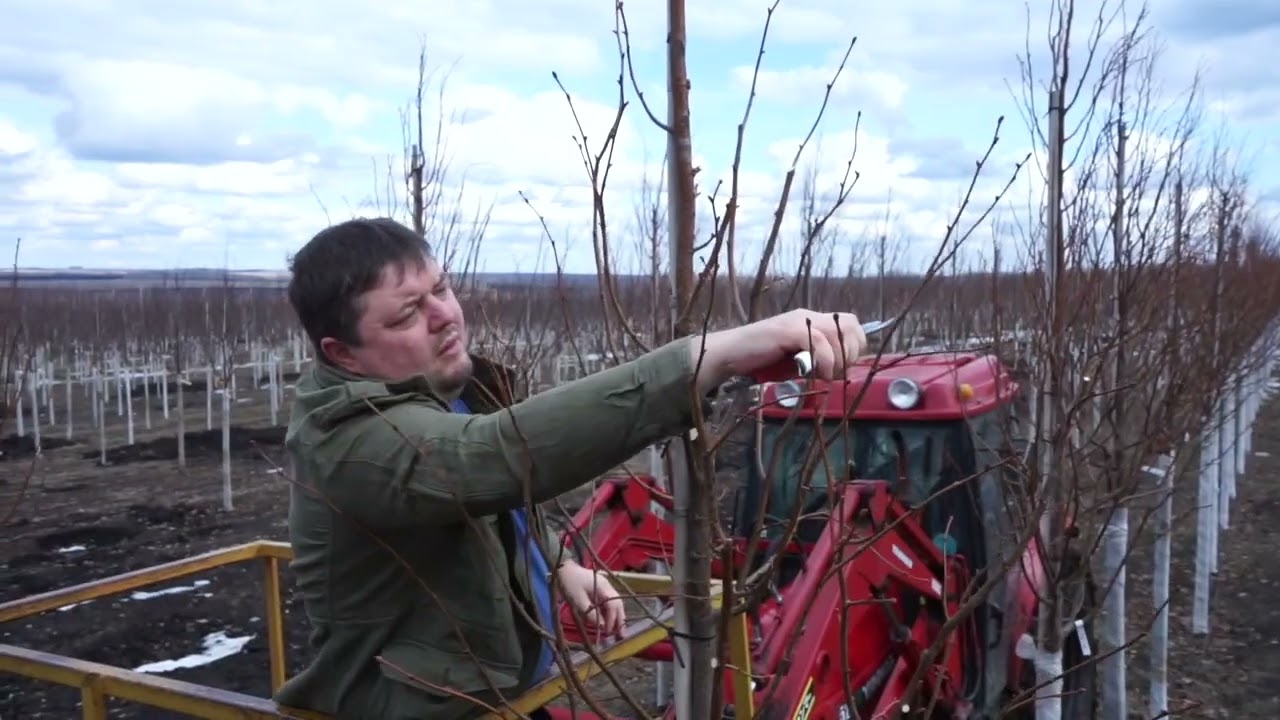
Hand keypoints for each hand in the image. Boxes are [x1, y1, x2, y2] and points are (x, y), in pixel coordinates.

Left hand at [556, 562, 624, 639]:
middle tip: (622, 635)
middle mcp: (607, 587)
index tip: (608, 632)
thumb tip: (602, 626)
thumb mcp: (578, 600)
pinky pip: (608, 602)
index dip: (612, 620)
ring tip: (617, 631)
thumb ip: (590, 613)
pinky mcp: (600, 589)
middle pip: (618, 604)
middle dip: (620, 620)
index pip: (613, 605)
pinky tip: (607, 622)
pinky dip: (609, 612)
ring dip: (616, 617)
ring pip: (615, 603)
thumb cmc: (569, 583)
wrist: (563, 568)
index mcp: (603, 588)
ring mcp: (605, 587)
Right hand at [694, 309, 867, 392]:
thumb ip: (816, 360)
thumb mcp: (796, 360)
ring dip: (837, 359)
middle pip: (849, 324)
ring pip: (837, 333)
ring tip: (824, 375)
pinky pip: (819, 341)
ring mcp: (797, 321)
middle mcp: (808, 316)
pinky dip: (824, 360)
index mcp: (811, 321)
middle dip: (850, 353)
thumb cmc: (760, 362)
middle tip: (836, 373)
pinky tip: (815, 373)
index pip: (850, 323)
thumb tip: (841, 373)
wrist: (728, 355)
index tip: (845, 368)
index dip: (855, 346)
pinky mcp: (788, 330)